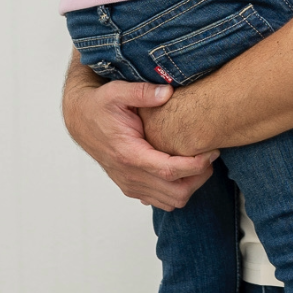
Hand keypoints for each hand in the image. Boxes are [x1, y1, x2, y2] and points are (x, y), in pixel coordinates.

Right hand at [62, 69, 216, 210]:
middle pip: (176, 193)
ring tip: (200, 161)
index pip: (170, 171)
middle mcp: (129, 175)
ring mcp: (130, 185)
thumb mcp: (118, 91)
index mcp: (129, 154)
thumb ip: (143, 92)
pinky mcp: (131, 187)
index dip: (196, 165)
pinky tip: (183, 168)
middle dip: (199, 177)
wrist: (81, 119)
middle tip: (210, 154)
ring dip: (191, 185)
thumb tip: (167, 92)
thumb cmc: (101, 105)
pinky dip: (177, 189)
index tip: (212, 152)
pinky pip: (161, 200)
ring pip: (171, 202)